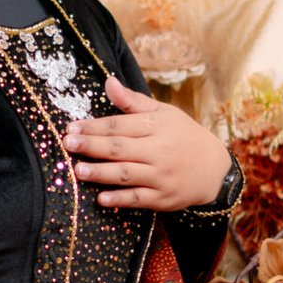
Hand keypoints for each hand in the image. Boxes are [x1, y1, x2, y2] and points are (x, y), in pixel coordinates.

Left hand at [62, 75, 231, 211]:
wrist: (215, 169)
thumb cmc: (183, 136)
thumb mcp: (164, 113)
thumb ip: (133, 102)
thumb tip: (108, 83)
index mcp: (158, 126)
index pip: (120, 125)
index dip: (94, 127)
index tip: (71, 128)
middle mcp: (159, 151)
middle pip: (120, 148)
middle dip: (91, 146)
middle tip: (67, 144)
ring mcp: (161, 176)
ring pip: (126, 174)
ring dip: (100, 173)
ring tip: (78, 170)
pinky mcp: (163, 198)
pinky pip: (138, 199)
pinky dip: (119, 200)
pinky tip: (101, 198)